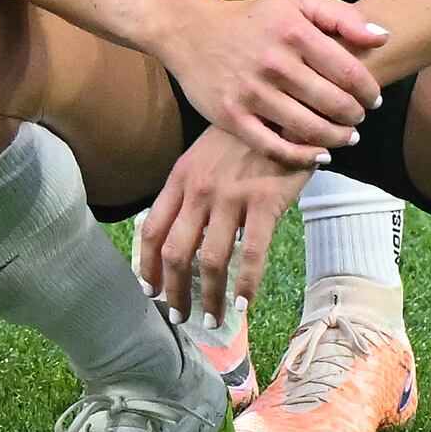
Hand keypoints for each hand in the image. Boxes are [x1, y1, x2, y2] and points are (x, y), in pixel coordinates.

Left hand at [130, 125, 302, 334]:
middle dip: (174, 291)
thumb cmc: (243, 140)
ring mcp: (230, 195)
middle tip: (179, 317)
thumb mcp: (204, 157)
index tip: (150, 290)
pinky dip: (246, 284)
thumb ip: (190, 192)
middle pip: (175, 251)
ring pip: (210, 259)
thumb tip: (179, 235)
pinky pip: (251, 253)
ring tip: (213, 320)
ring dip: (209, 297)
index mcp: (180, 179)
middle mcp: (198, 189)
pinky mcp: (264, 201)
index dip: (148, 265)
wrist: (282, 111)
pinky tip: (244, 303)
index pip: (151, 229)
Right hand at [151, 0, 388, 163]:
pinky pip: (275, 147)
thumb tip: (383, 36)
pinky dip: (303, 157)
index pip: (350, 73)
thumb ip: (341, 16)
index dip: (369, 92)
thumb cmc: (252, 19)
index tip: (374, 99)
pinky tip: (319, 155)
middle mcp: (273, 62)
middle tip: (358, 119)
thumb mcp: (296, 2)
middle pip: (334, 105)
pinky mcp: (232, 116)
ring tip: (345, 137)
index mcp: (294, 32)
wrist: (190, 30)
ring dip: (337, 138)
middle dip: (355, 117)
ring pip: (310, 129)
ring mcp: (251, 92)